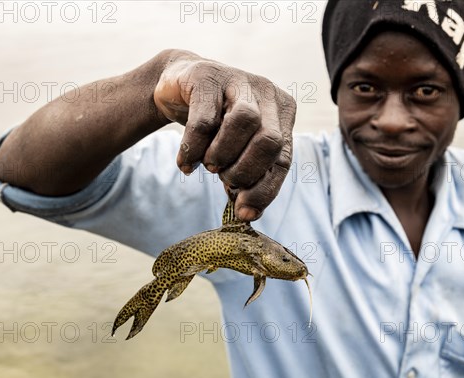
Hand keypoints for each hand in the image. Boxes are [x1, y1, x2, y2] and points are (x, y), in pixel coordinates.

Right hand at [154, 50, 296, 220]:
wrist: (180, 86)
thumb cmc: (215, 125)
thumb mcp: (237, 151)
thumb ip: (247, 177)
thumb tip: (247, 214)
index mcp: (283, 113)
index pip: (283, 159)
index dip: (264, 190)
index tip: (244, 213)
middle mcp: (267, 93)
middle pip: (270, 140)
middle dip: (245, 170)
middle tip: (223, 177)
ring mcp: (238, 80)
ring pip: (244, 122)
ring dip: (223, 154)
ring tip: (209, 165)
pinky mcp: (207, 76)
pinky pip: (204, 121)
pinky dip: (193, 149)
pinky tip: (186, 163)